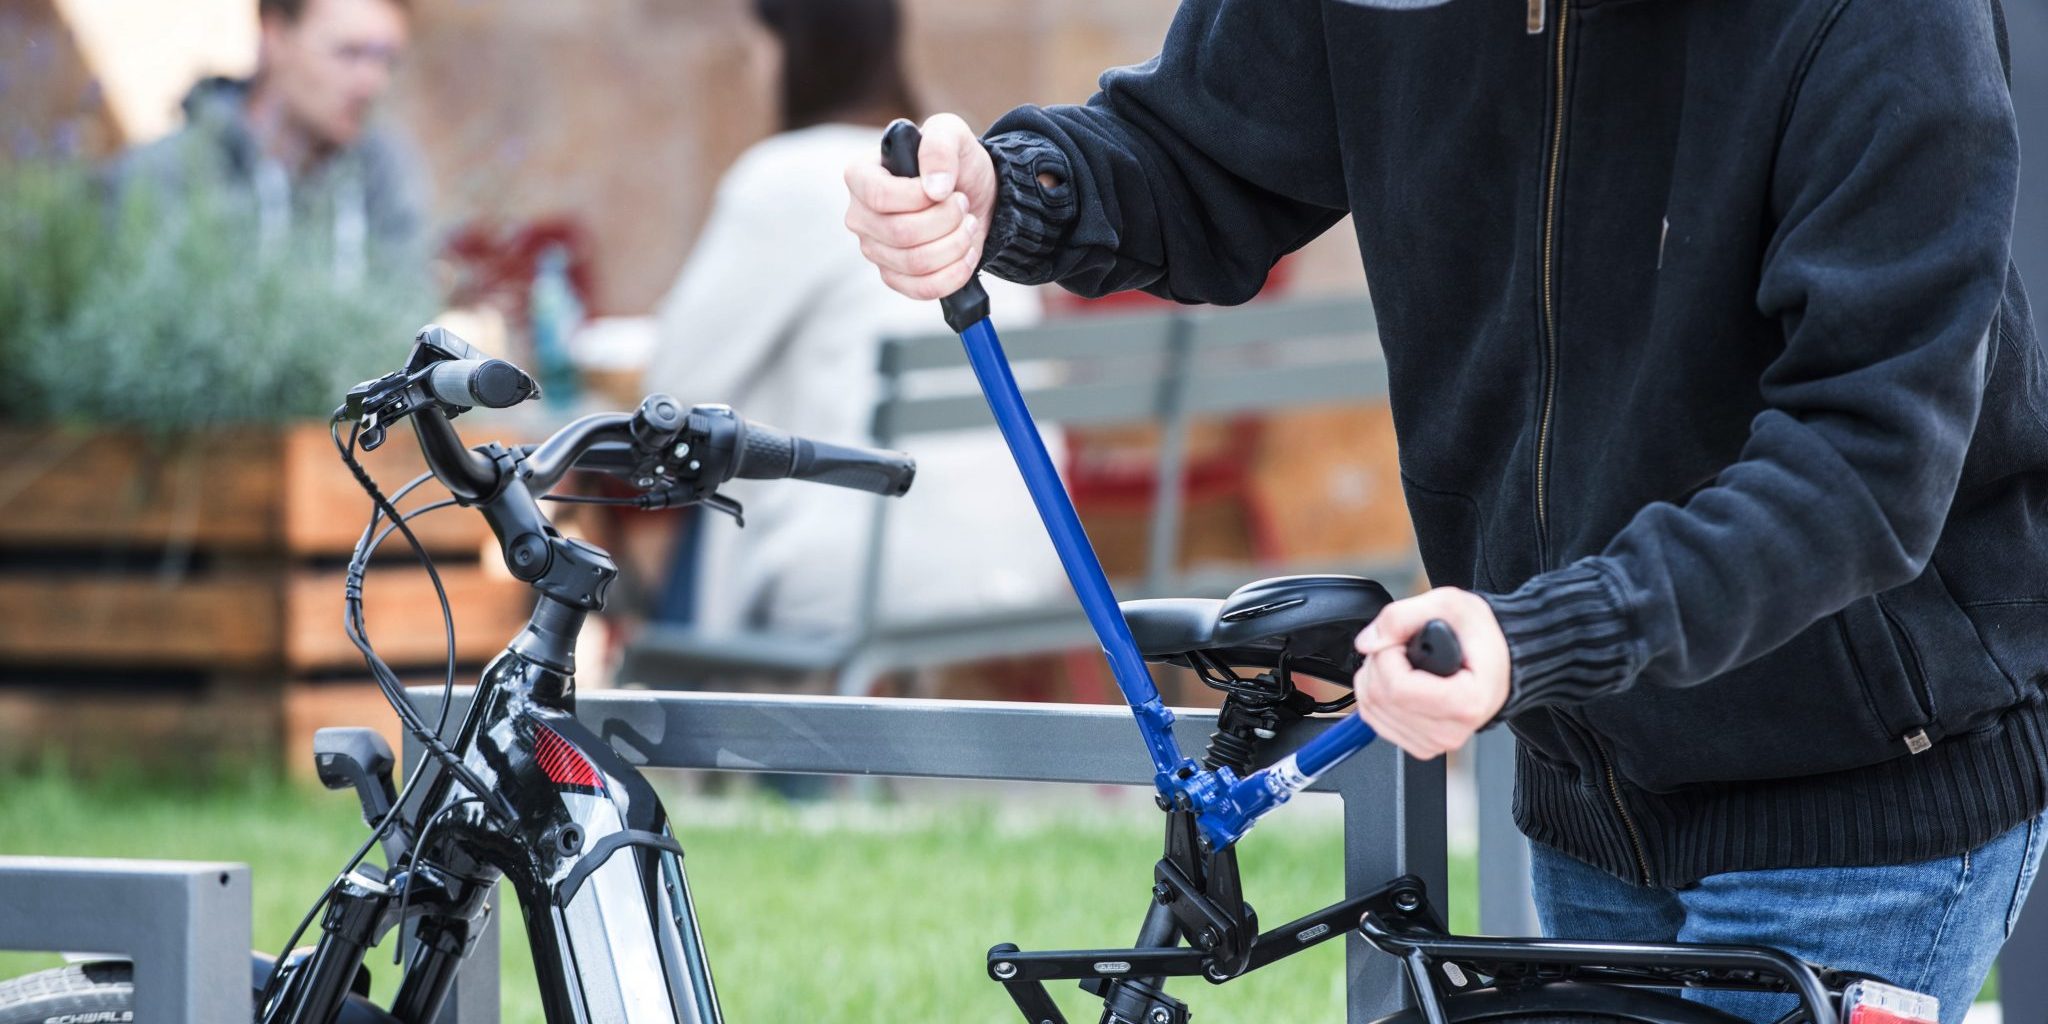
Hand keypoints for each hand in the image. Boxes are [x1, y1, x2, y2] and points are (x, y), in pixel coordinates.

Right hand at [843, 113, 995, 299]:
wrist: (974, 195)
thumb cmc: (954, 162)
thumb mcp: (952, 133)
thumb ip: (939, 145)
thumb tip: (934, 187)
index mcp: (860, 176)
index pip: (879, 196)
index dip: (919, 198)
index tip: (947, 189)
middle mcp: (860, 215)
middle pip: (900, 233)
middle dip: (946, 221)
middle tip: (964, 204)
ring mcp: (874, 250)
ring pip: (915, 263)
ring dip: (956, 244)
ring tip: (968, 224)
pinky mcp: (894, 277)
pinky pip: (922, 289)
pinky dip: (955, 274)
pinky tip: (967, 253)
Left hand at [1353, 587, 1511, 760]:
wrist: (1497, 661)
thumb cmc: (1480, 637)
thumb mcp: (1449, 604)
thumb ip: (1402, 617)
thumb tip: (1367, 642)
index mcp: (1466, 702)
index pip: (1397, 687)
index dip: (1386, 655)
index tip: (1401, 640)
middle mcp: (1451, 731)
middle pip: (1380, 699)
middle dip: (1377, 662)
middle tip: (1400, 646)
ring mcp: (1434, 743)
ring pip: (1371, 710)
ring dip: (1373, 677)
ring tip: (1401, 661)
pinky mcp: (1420, 746)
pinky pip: (1374, 721)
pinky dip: (1374, 695)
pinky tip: (1395, 679)